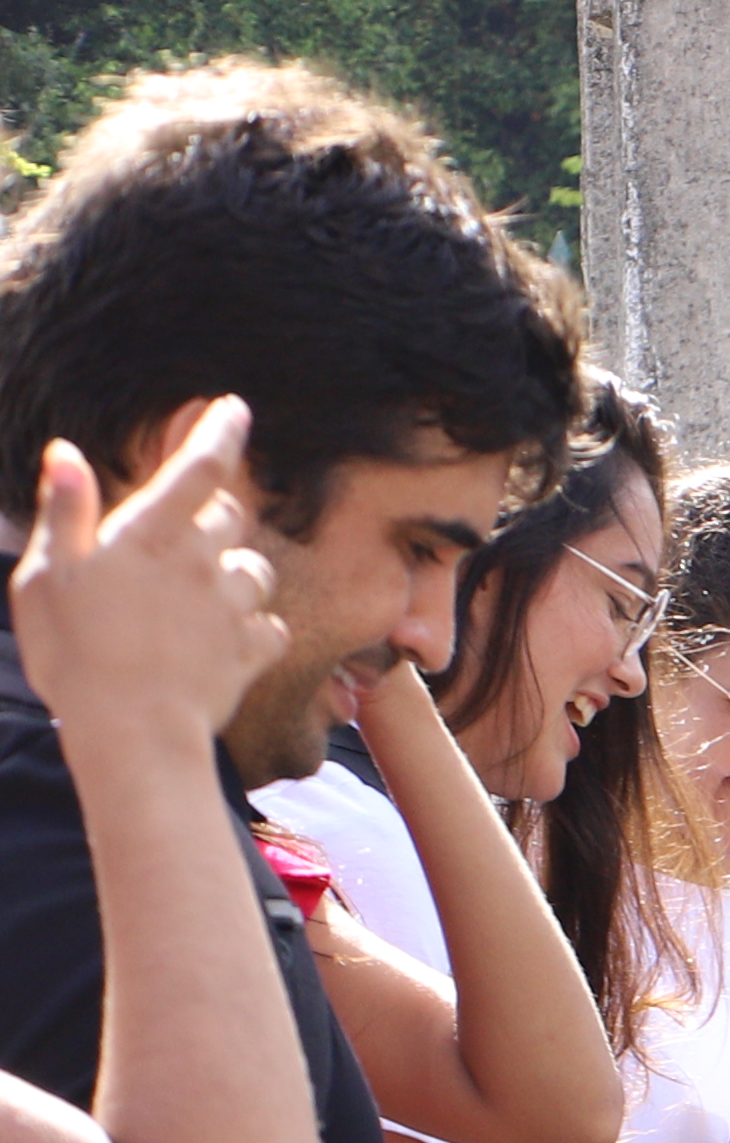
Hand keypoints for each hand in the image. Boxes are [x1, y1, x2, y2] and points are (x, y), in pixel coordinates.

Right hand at [9, 407, 277, 764]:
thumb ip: (65, 512)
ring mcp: (231, 608)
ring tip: (202, 594)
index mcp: (150, 534)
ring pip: (256, 570)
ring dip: (236, 572)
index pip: (198, 468)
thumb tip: (66, 452)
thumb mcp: (47, 575)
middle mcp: (201, 563)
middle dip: (214, 516)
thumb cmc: (75, 653)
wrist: (132, 733)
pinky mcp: (251, 653)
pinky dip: (257, 628)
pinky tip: (231, 639)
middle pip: (230, 517)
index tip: (235, 409)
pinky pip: (270, 627)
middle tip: (182, 536)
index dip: (219, 433)